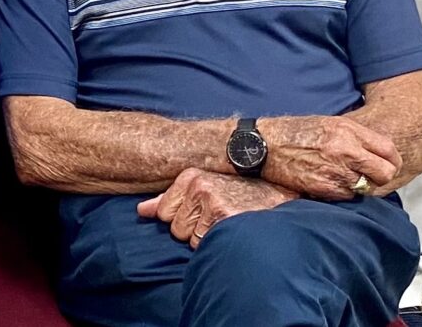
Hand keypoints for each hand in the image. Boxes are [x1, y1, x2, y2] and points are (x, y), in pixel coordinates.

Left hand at [137, 168, 294, 247]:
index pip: (164, 213)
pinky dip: (218, 243)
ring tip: (227, 224)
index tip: (203, 212)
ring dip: (207, 238)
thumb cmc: (239, 195)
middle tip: (218, 219)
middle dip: (194, 229)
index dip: (182, 219)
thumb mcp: (203, 189)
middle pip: (175, 228)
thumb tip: (141, 211)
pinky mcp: (224, 217)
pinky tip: (232, 231)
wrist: (280, 196)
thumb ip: (168, 200)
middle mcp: (198, 185)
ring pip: (190, 238)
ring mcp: (211, 201)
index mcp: (190, 176)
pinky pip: (205, 244)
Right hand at [255, 115, 399, 199]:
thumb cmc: (295, 132)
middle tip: (373, 176)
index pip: (389, 151)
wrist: (263, 146)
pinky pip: (347, 196)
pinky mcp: (323, 188)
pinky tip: (332, 182)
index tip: (388, 164)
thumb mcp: (329, 123)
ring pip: (367, 188)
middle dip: (382, 176)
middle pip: (385, 173)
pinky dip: (344, 192)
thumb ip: (357, 136)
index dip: (393, 160)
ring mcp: (335, 171)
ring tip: (346, 177)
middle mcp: (345, 151)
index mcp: (348, 131)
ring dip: (361, 185)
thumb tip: (381, 151)